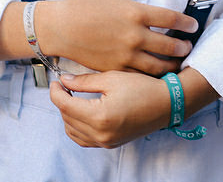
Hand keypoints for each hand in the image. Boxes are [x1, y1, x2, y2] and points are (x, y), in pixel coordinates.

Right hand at [41, 0, 195, 74]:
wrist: (62, 28)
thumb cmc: (84, 4)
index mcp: (136, 13)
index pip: (171, 19)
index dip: (187, 23)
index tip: (193, 25)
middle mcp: (134, 36)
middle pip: (170, 45)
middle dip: (183, 47)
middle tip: (188, 47)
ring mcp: (126, 55)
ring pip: (158, 66)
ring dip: (172, 64)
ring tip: (178, 63)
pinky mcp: (116, 68)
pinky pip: (140, 75)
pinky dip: (152, 76)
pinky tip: (157, 73)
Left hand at [50, 71, 170, 148]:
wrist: (166, 104)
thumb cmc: (143, 88)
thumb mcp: (112, 79)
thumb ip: (84, 81)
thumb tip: (65, 81)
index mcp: (99, 116)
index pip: (64, 105)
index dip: (56, 91)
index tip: (56, 81)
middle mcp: (100, 134)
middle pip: (66, 118)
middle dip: (61, 100)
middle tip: (65, 85)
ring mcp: (105, 142)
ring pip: (72, 131)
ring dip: (67, 114)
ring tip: (73, 97)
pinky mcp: (110, 144)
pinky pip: (84, 140)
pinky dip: (77, 127)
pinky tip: (81, 112)